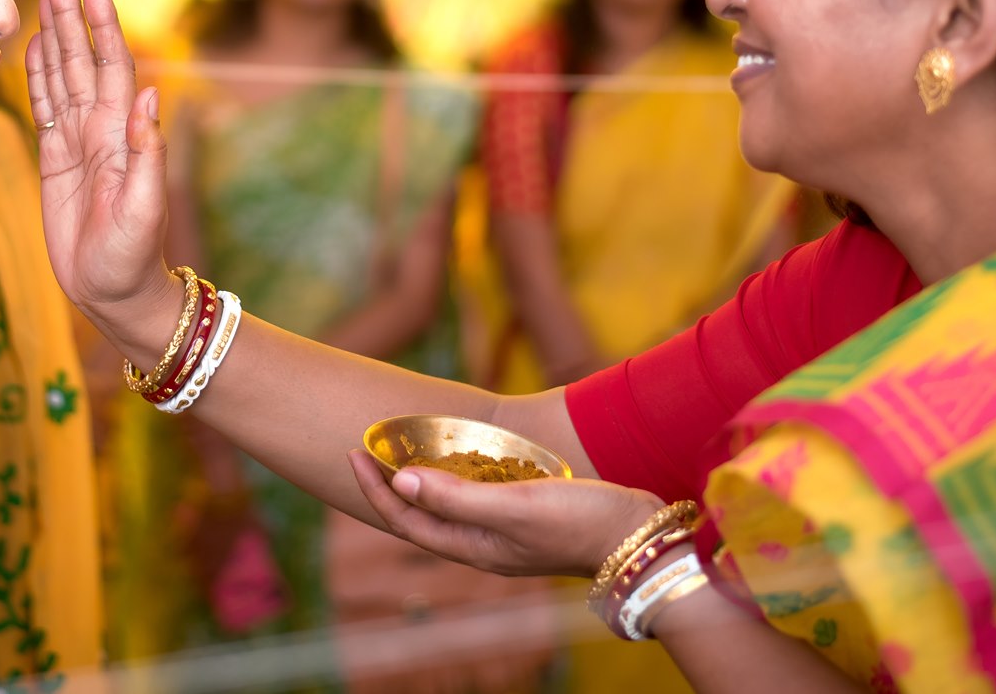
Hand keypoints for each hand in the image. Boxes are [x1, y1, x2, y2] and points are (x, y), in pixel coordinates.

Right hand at [26, 0, 180, 340]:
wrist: (115, 294)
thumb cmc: (133, 258)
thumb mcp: (144, 209)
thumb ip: (145, 153)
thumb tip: (148, 96)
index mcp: (121, 135)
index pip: (111, 67)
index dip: (102, 27)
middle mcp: (100, 130)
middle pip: (83, 61)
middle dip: (73, 16)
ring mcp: (77, 143)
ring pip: (62, 78)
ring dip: (55, 36)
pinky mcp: (55, 162)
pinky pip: (45, 110)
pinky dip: (38, 77)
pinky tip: (34, 49)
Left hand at [348, 448, 662, 577]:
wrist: (640, 540)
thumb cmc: (579, 522)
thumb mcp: (517, 505)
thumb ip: (458, 497)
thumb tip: (402, 481)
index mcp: (474, 547)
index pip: (406, 521)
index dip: (375, 490)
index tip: (355, 453)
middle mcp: (483, 545)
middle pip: (420, 516)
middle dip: (388, 485)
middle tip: (367, 447)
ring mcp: (504, 534)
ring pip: (447, 507)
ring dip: (421, 480)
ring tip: (402, 448)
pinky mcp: (525, 519)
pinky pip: (475, 499)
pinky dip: (456, 477)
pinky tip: (459, 456)